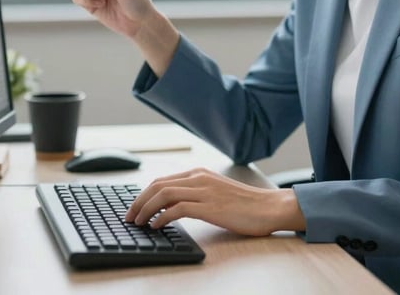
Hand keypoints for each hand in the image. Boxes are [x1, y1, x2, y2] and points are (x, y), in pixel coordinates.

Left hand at [124, 168, 305, 235]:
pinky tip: (156, 226)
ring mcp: (205, 192)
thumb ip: (197, 194)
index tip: (134, 208)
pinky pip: (177, 209)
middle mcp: (199, 178)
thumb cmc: (246, 204)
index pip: (162, 180)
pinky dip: (162, 217)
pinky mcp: (210, 207)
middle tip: (129, 216)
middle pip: (158, 185)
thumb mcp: (217, 192)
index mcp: (199, 173)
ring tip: (138, 222)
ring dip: (146, 209)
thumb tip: (172, 206)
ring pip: (164, 195)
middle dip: (139, 201)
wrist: (270, 208)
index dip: (144, 194)